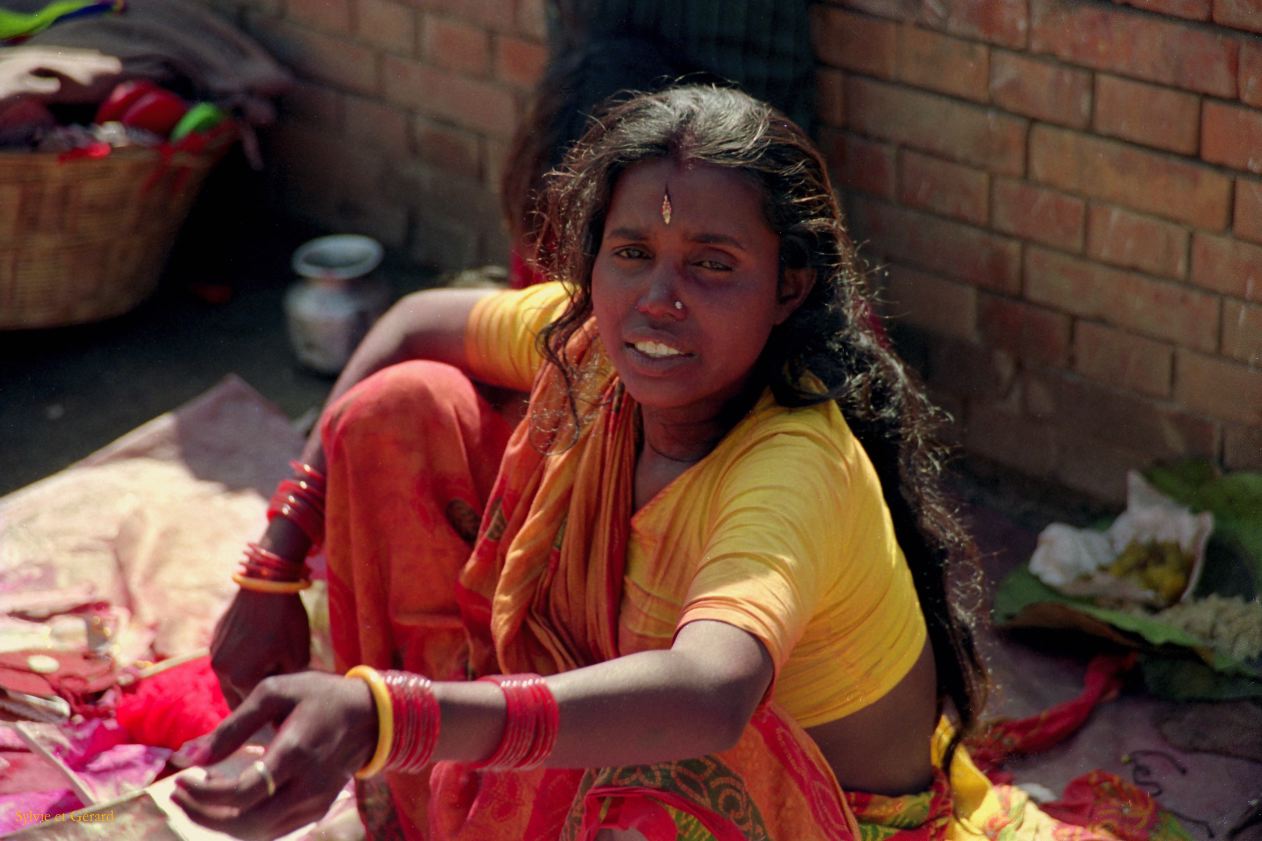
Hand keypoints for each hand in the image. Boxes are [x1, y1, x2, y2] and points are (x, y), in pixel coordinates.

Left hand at [171, 672, 376, 839]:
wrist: (370, 715)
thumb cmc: (319, 696)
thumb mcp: (275, 693)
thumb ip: (232, 726)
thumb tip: (190, 757)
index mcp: (296, 752)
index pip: (242, 793)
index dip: (204, 795)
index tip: (180, 780)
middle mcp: (307, 786)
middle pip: (245, 823)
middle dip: (203, 814)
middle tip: (180, 793)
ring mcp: (315, 803)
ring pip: (256, 833)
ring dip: (219, 822)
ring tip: (199, 796)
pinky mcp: (316, 810)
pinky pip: (271, 830)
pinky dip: (242, 823)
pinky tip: (228, 801)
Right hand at [210, 588, 309, 708]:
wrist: (268, 583)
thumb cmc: (287, 620)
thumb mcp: (298, 657)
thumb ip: (289, 686)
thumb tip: (286, 709)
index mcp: (241, 678)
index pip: (255, 710)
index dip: (272, 714)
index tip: (283, 712)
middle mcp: (221, 670)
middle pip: (239, 700)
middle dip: (255, 701)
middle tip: (276, 697)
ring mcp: (214, 654)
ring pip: (230, 683)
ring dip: (245, 684)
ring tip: (268, 675)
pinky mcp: (214, 641)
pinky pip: (226, 663)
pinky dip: (238, 666)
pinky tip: (257, 655)